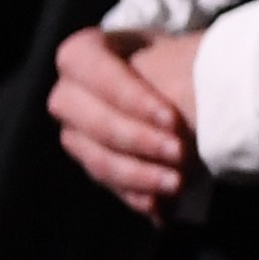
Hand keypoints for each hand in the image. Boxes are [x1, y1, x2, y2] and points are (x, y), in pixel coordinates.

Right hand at [48, 25, 208, 219]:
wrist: (187, 77)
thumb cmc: (181, 56)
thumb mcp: (178, 53)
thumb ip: (174, 76)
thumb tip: (187, 113)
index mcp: (84, 54)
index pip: (88, 68)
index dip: (127, 95)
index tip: (171, 117)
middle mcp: (70, 93)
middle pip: (90, 120)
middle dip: (136, 140)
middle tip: (179, 152)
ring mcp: (77, 131)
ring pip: (96, 158)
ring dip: (137, 174)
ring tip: (176, 184)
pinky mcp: (94, 161)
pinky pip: (108, 182)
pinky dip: (135, 194)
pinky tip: (159, 206)